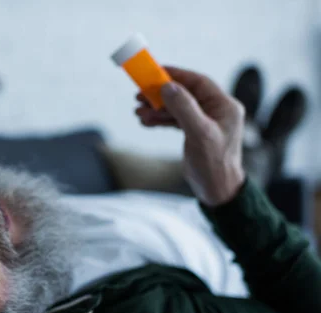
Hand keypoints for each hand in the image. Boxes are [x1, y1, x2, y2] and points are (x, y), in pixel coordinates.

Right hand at [135, 66, 245, 205]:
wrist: (216, 191)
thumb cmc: (214, 164)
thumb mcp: (199, 134)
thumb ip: (184, 108)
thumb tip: (167, 87)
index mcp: (224, 106)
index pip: (198, 82)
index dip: (176, 75)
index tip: (155, 73)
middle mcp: (216, 111)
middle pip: (184, 94)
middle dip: (161, 94)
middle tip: (140, 95)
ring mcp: (205, 122)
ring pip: (177, 108)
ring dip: (157, 108)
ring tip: (138, 112)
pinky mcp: (195, 133)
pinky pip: (175, 120)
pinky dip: (160, 120)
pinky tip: (146, 122)